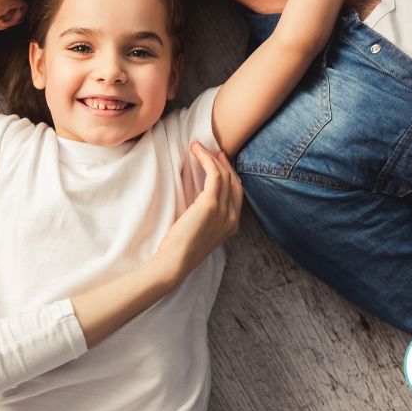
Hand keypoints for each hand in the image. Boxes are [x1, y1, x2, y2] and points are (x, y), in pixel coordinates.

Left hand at [154, 142, 242, 283]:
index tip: (219, 162)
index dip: (230, 175)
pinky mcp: (210, 205)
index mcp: (232, 226)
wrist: (174, 263)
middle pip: (234, 182)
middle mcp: (232, 218)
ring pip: (224, 175)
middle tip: (212, 151)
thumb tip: (200, 198)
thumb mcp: (200, 231)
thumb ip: (207, 216)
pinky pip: (214, 174)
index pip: (237, 193)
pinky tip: (196, 151)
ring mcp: (224, 212)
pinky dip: (206, 159)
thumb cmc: (180, 249)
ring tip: (198, 147)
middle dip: (224, 163)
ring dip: (211, 157)